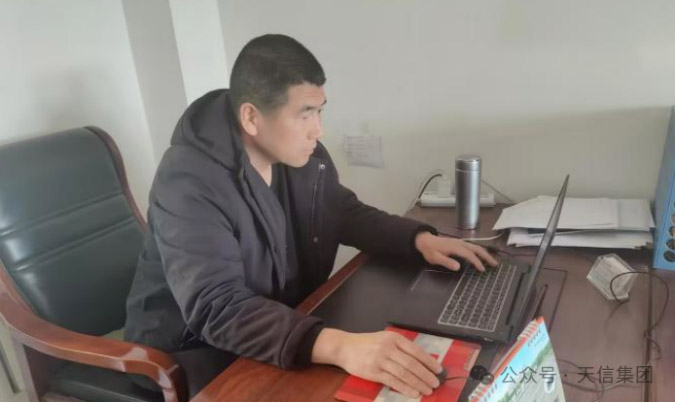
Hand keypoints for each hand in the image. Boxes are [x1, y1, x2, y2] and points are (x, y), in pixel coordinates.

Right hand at [312, 328, 441, 397]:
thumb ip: (400, 348)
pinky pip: (393, 381)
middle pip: (412, 363)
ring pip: (404, 373)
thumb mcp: (384, 339)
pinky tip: (414, 393)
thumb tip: (422, 361)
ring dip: (418, 383)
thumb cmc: (366, 344)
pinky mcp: (373, 372)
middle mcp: (388, 347)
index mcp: (393, 338)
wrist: (344, 347)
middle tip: (436, 383)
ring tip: (428, 390)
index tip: (439, 370)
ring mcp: (380, 360)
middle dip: (426, 375)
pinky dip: (405, 388)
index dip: (429, 361)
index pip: (416, 351)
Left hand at [415, 232, 497, 271]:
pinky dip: (480, 251)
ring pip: (476, 247)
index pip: (469, 254)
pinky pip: (472, 246)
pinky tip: (482, 256)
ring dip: (485, 253)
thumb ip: (446, 262)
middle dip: (486, 256)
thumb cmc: (429, 250)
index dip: (477, 262)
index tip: (482, 269)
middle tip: (495, 264)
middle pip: (476, 248)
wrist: (424, 240)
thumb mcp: (435, 258)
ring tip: (492, 261)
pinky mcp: (459, 243)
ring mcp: (460, 242)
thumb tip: (458, 267)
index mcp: (455, 247)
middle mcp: (460, 243)